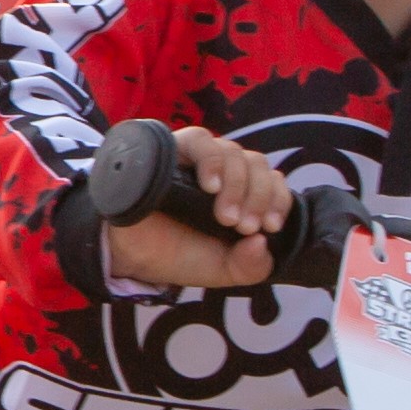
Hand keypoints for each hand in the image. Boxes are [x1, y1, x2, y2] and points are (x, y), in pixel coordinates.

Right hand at [102, 127, 295, 290]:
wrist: (132, 258)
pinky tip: (210, 185)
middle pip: (256, 163)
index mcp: (240, 193)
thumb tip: (263, 244)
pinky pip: (199, 140)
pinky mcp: (172, 150)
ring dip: (237, 184)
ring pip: (232, 151)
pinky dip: (211, 161)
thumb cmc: (179, 255)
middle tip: (244, 228)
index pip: (271, 180)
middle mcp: (222, 170)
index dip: (278, 199)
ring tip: (225, 218)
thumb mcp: (223, 269)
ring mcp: (197, 158)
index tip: (270, 226)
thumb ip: (251, 265)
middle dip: (258, 196)